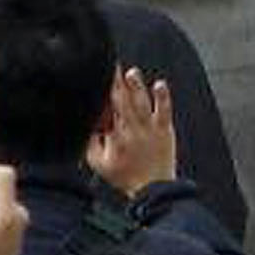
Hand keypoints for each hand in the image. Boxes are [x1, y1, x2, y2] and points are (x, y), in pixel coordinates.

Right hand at [87, 68, 178, 195]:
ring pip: (142, 104)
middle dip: (116, 83)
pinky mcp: (165, 130)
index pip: (107, 110)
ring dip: (136, 87)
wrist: (153, 188)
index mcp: (115, 137)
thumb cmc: (124, 175)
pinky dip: (163, 97)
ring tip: (131, 72)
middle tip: (111, 65)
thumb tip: (89, 121)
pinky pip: (164, 111)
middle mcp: (132, 130)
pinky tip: (160, 84)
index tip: (98, 76)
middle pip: (123, 102)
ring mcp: (150, 129)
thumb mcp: (98, 162)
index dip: (103, 92)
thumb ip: (91, 141)